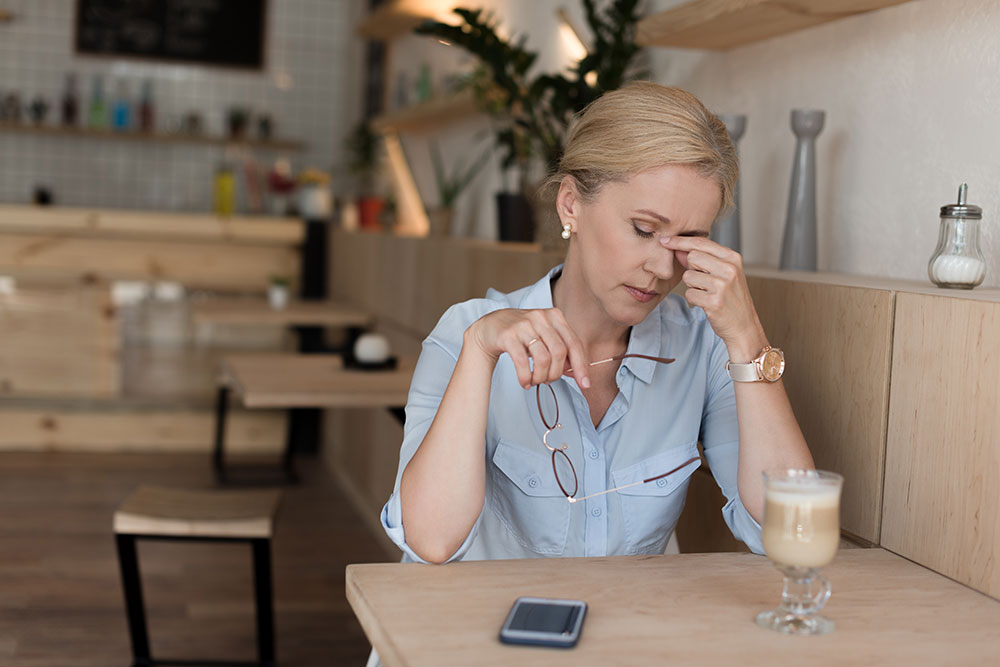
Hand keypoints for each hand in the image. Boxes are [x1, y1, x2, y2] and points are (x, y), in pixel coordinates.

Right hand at [465, 308, 590, 388]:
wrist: (491, 326)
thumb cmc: (523, 334)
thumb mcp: (545, 338)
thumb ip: (562, 351)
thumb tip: (578, 373)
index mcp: (555, 316)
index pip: (574, 343)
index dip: (581, 366)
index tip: (585, 384)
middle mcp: (540, 317)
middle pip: (560, 352)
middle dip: (556, 373)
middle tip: (548, 381)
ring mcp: (523, 325)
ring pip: (543, 358)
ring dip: (541, 377)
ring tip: (535, 381)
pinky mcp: (508, 335)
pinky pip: (522, 362)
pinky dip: (526, 377)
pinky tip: (525, 382)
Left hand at [660, 236, 765, 358]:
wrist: (744, 325)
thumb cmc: (732, 298)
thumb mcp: (723, 273)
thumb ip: (702, 260)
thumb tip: (679, 250)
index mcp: (733, 258)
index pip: (701, 243)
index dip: (680, 241)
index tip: (665, 240)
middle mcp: (729, 269)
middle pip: (692, 257)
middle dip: (692, 269)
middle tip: (705, 281)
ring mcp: (722, 285)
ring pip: (688, 276)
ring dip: (693, 286)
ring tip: (708, 293)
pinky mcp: (713, 302)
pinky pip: (689, 294)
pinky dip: (694, 299)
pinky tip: (707, 303)